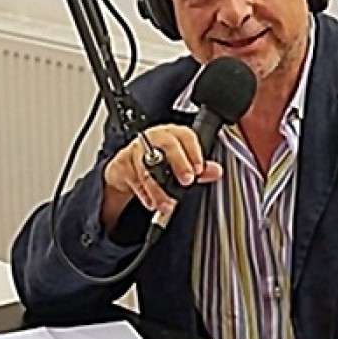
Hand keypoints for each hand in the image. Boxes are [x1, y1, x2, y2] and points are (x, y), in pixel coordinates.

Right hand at [101, 125, 222, 229]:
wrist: (127, 167)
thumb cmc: (158, 160)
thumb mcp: (181, 162)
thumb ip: (200, 168)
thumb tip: (216, 171)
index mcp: (172, 135)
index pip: (185, 136)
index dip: (194, 152)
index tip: (200, 169)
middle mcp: (154, 139)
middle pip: (167, 145)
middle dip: (179, 164)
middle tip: (187, 180)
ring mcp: (136, 150)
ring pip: (147, 166)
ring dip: (158, 188)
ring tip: (167, 204)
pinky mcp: (121, 165)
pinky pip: (133, 180)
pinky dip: (143, 194)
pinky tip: (151, 202)